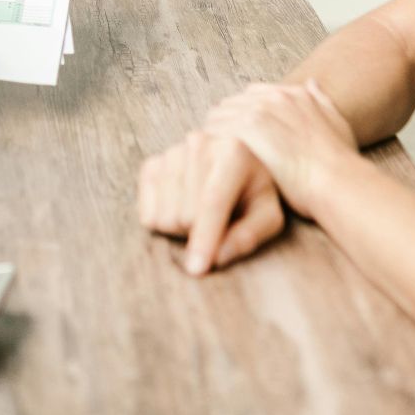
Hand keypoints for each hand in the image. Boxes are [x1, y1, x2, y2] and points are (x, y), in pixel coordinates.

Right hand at [137, 130, 287, 275]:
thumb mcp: (268, 216)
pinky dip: (163, 222)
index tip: (197, 270)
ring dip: (181, 230)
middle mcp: (198, 145)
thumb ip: (249, 236)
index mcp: (233, 153)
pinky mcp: (151, 166)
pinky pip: (146, 214)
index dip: (204, 239)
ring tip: (201, 216)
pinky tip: (182, 209)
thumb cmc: (253, 195)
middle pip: (185, 215)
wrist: (232, 165)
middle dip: (199, 235)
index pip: (212, 203)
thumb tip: (217, 258)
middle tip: (219, 226)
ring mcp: (171, 153)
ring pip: (164, 217)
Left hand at [203, 79, 357, 220]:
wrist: (338, 181)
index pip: (252, 95)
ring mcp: (260, 110)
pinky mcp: (247, 128)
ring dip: (212, 136)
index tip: (238, 139)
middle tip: (217, 152)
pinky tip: (208, 165)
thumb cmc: (341, 163)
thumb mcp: (337, 123)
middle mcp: (275, 96)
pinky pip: (215, 131)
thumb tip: (312, 82)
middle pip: (231, 103)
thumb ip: (321, 102)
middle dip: (223, 125)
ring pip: (218, 116)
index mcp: (293, 94)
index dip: (242, 117)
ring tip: (208, 161)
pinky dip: (209, 146)